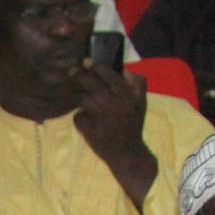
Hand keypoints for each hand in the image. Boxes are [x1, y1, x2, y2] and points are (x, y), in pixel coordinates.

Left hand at [72, 63, 157, 208]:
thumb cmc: (133, 125)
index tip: (86, 61)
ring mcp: (100, 117)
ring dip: (82, 100)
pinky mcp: (90, 130)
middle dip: (80, 76)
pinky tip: (87, 122)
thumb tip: (125, 69)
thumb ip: (137, 84)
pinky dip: (80, 119)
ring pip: (83, 100)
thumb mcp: (141, 103)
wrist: (127, 153)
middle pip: (91, 84)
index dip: (97, 67)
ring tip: (87, 104)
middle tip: (73, 71)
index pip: (109, 75)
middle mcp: (112, 104)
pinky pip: (78, 117)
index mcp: (126, 96)